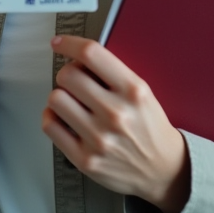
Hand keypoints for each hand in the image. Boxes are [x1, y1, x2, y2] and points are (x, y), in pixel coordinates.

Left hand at [42, 36, 189, 212]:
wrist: (163, 169)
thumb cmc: (149, 127)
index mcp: (133, 90)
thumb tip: (77, 56)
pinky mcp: (85, 159)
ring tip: (72, 102)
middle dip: (68, 74)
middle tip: (75, 81)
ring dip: (60, 96)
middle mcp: (116, 113)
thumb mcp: (141, 91)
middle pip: (68, 75)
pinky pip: (50, 126)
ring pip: (55, 98)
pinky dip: (52, 118)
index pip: (91, 54)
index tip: (59, 43)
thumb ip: (113, 73)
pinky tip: (63, 118)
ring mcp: (99, 138)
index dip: (68, 43)